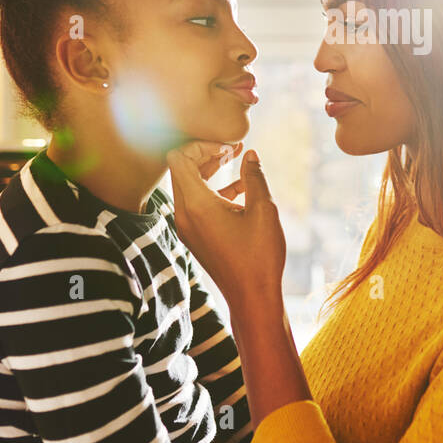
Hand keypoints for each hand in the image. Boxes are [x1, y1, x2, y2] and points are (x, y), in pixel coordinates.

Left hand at [166, 141, 285, 313]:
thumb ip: (255, 177)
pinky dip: (214, 189)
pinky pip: (196, 202)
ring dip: (211, 170)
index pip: (179, 157)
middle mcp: (184, 214)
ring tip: (238, 159)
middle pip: (181, 168)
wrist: (252, 297)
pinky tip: (242, 188)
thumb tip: (250, 154)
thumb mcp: (263, 210)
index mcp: (196, 205)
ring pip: (189, 185)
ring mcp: (187, 226)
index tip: (229, 148)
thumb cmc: (259, 255)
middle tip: (233, 149)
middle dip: (206, 154)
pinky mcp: (195, 235)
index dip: (201, 145)